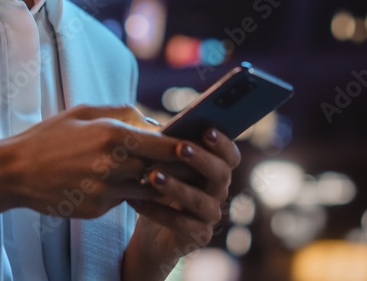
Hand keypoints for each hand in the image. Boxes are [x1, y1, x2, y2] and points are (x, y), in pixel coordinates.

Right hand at [2, 104, 177, 219]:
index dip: (184, 147)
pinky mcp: (97, 209)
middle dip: (177, 169)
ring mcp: (105, 190)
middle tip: (191, 165)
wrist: (14, 171)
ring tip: (166, 176)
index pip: (164, 145)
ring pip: (148, 190)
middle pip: (162, 171)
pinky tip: (129, 185)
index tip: (197, 146)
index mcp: (112, 135)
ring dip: (157, 183)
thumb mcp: (84, 112)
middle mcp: (113, 165)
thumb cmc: (50, 136)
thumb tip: (152, 120)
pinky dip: (130, 192)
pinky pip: (124, 200)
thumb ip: (122, 112)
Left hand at [125, 128, 240, 268]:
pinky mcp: (198, 236)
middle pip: (221, 174)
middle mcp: (219, 192)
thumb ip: (170, 149)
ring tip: (152, 176)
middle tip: (181, 147)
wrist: (152, 233)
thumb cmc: (161, 189)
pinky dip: (155, 211)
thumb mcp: (165, 167)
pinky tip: (135, 201)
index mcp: (216, 170)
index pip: (230, 156)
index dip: (223, 143)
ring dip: (176, 186)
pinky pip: (179, 223)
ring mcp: (211, 215)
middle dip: (201, 159)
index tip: (207, 130)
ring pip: (199, 200)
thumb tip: (162, 129)